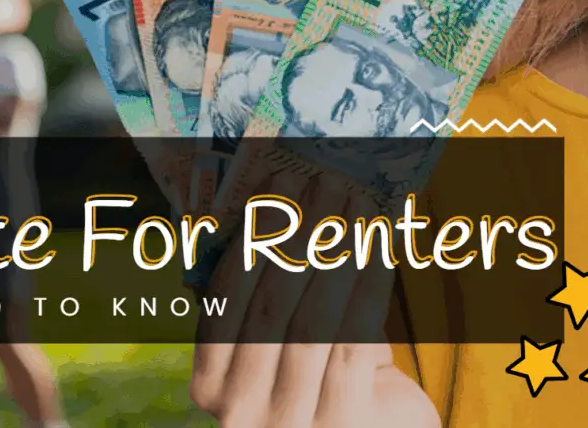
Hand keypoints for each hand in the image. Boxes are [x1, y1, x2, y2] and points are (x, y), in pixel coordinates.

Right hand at [189, 171, 437, 427]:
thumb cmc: (317, 382)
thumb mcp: (277, 346)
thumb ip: (264, 296)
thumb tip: (283, 203)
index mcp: (208, 385)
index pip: (223, 298)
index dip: (251, 236)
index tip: (280, 184)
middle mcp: (238, 411)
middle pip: (268, 306)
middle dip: (299, 234)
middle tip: (326, 183)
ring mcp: (288, 424)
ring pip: (312, 322)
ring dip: (337, 253)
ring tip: (357, 206)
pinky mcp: (341, 425)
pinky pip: (352, 341)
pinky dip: (367, 286)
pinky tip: (379, 248)